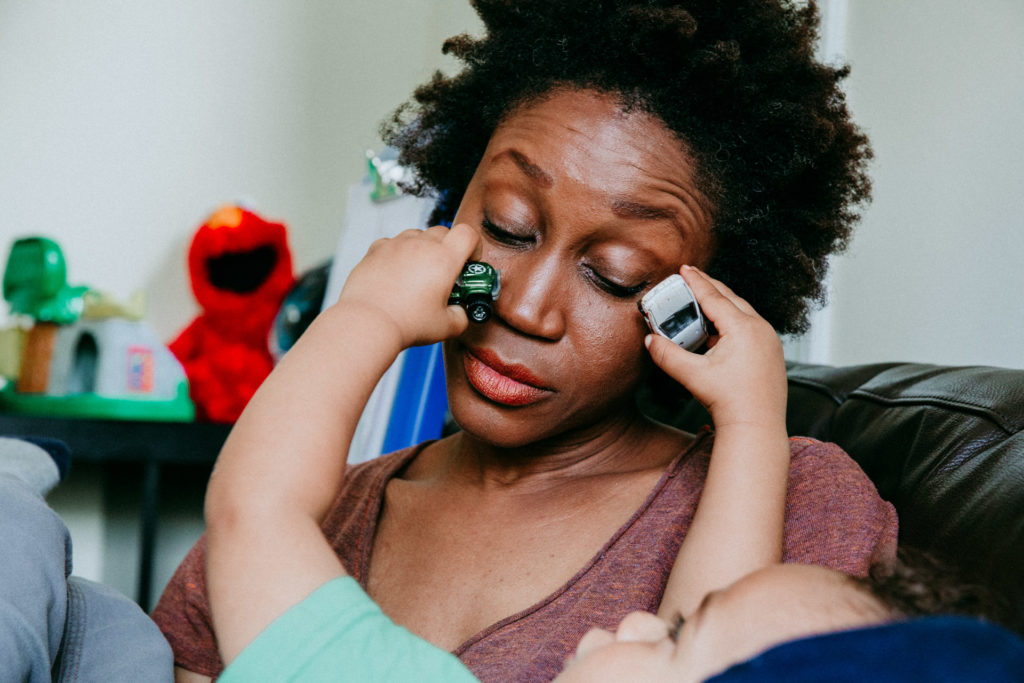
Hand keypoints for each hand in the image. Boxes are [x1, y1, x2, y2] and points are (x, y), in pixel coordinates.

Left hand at [337, 223, 479, 348]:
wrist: (368, 323)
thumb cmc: (406, 324)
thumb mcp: (446, 327)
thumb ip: (460, 317)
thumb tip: (459, 313)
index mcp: (444, 259)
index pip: (468, 234)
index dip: (474, 246)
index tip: (469, 262)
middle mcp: (420, 245)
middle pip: (443, 232)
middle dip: (449, 248)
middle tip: (444, 273)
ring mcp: (396, 245)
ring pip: (417, 235)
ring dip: (423, 248)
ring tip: (419, 273)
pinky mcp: (376, 250)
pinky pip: (393, 243)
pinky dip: (398, 253)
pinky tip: (396, 273)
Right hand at [644, 266, 785, 430]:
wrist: (757, 427)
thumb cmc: (731, 403)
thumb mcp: (692, 376)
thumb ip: (667, 355)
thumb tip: (649, 340)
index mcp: (743, 328)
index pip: (714, 297)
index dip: (696, 281)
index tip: (684, 268)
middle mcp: (760, 329)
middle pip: (731, 299)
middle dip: (709, 288)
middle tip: (692, 278)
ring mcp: (770, 341)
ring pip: (743, 312)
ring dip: (722, 305)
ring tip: (702, 303)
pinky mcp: (772, 353)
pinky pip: (751, 327)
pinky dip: (733, 321)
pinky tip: (720, 330)